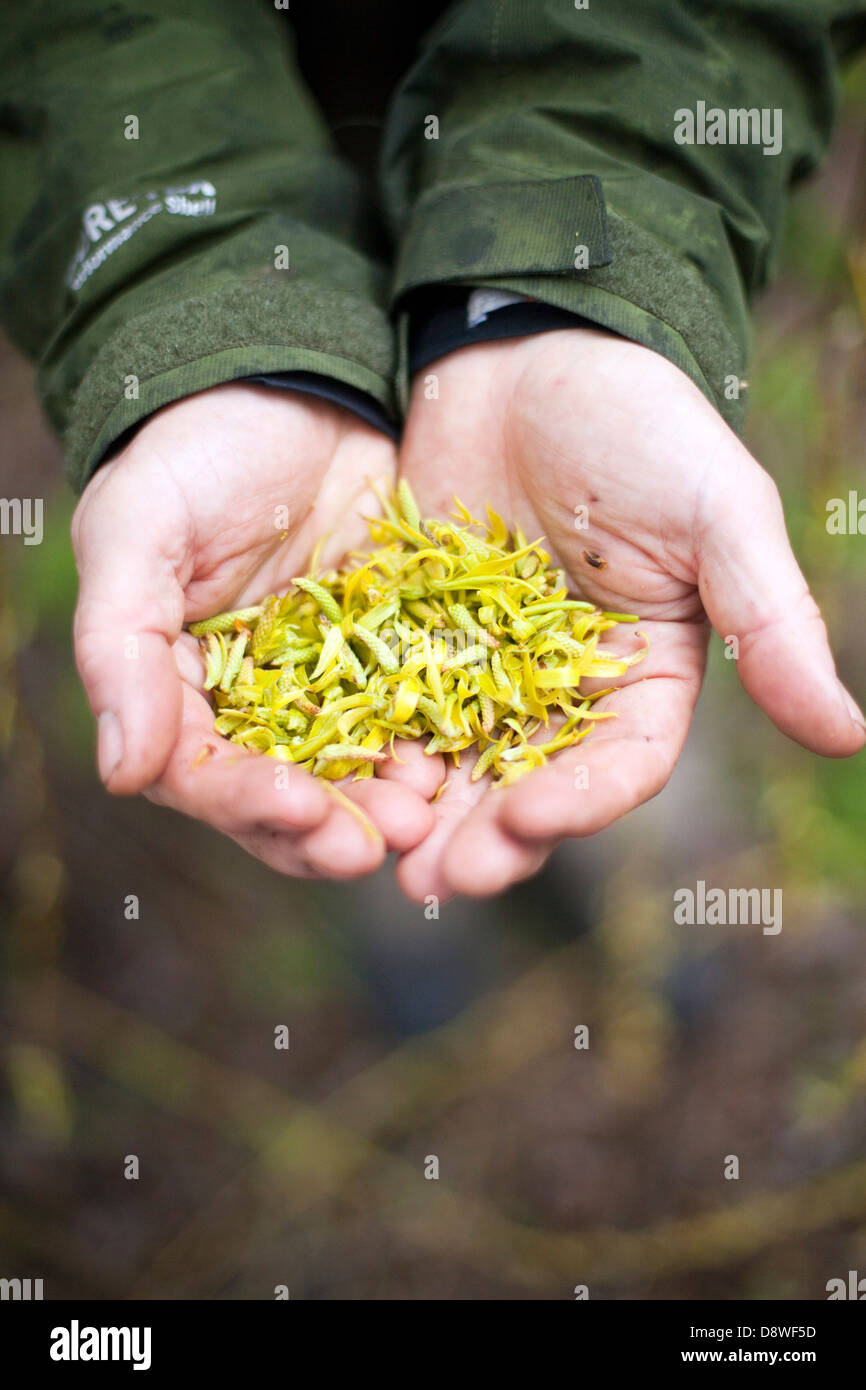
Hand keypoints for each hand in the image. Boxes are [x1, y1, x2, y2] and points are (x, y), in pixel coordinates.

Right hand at [71, 382, 436, 878]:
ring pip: (354, 773)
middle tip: (380, 844)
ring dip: (385, 805)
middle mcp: (254, 704)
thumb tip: (122, 772)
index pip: (203, 773)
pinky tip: (460, 761)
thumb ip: (122, 645)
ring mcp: (329, 686)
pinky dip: (435, 745)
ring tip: (427, 816)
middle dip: (328, 828)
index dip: (249, 802)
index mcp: (180, 688)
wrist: (295, 386)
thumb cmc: (197, 449)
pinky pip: (416, 716)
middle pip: (283, 796)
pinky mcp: (396, 659)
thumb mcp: (139, 527)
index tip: (303, 811)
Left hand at [391, 330, 864, 899]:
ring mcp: (482, 670)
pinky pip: (387, 706)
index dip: (580, 801)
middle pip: (529, 786)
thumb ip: (770, 622)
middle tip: (435, 883)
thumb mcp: (718, 512)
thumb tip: (850, 737)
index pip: (620, 765)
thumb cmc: (637, 422)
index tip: (528, 821)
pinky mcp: (412, 640)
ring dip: (420, 816)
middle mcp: (565, 690)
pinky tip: (331, 777)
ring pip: (454, 763)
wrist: (525, 349)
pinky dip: (366, 745)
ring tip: (376, 857)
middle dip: (486, 838)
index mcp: (645, 677)